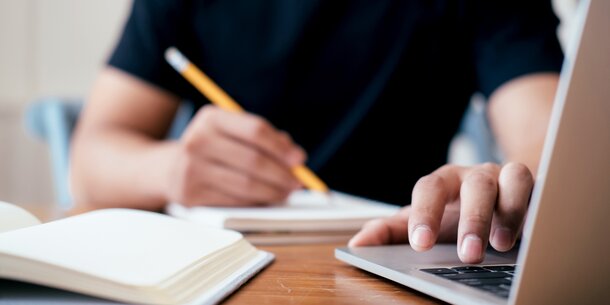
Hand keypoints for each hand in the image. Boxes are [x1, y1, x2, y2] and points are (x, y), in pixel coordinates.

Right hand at [166, 105, 304, 205]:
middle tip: (297, 182)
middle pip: (253, 160)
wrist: (168, 168)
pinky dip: (256, 202)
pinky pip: (234, 201)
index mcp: (211, 118)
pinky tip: (266, 200)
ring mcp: (191, 169)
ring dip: (273, 192)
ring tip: (286, 193)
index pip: (255, 131)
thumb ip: (264, 139)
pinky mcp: (190, 195)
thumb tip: (295, 157)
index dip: (281, 147)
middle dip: (282, 174)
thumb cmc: (213, 148)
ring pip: (246, 184)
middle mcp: (198, 140)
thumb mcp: (232, 133)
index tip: (300, 159)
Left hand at [348, 162, 532, 262]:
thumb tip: (357, 243)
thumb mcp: (423, 222)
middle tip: (467, 254)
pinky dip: (536, 206)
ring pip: (513, 178)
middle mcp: (475, 175)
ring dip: (509, 211)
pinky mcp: (535, 186)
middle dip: (471, 219)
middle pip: (473, 185)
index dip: (424, 214)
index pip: (429, 188)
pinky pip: (540, 188)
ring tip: (501, 245)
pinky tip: (532, 232)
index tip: (419, 243)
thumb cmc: (454, 212)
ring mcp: (507, 177)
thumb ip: (390, 232)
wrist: (495, 197)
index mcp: (443, 182)